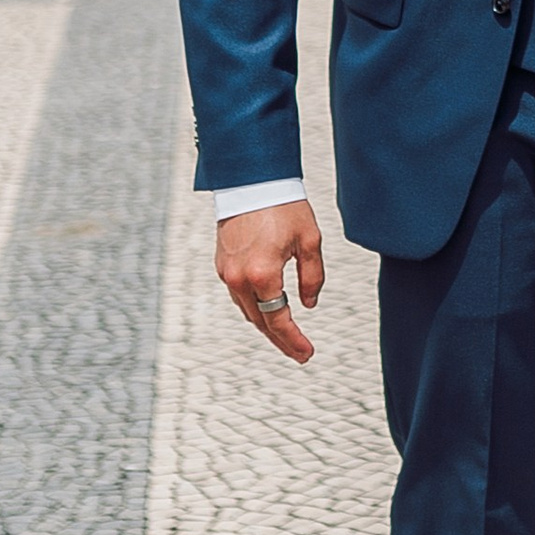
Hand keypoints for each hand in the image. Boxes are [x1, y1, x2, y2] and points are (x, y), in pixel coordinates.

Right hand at [216, 201, 325, 362]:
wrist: (252, 180)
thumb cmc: (284, 206)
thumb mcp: (309, 241)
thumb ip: (312, 277)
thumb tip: (309, 305)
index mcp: (263, 274)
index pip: (278, 320)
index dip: (293, 341)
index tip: (306, 354)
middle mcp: (239, 278)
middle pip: (260, 321)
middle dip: (281, 340)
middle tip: (300, 354)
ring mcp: (227, 272)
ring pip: (247, 310)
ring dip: (266, 325)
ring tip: (286, 336)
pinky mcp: (221, 264)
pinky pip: (238, 295)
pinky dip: (253, 306)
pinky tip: (268, 309)